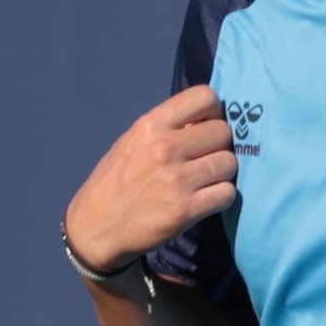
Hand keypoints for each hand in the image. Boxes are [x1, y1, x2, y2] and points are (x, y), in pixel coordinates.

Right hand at [63, 86, 239, 277]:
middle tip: (206, 158)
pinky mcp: (185, 210)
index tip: (207, 126)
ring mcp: (176, 180)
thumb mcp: (133, 143)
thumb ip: (167, 128)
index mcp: (150, 125)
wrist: (96, 228)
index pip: (204, 97)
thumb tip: (205, 121)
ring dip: (222, 173)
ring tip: (206, 180)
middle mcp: (164, 148)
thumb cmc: (115, 183)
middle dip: (220, 145)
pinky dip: (221, 196)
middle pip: (223, 132)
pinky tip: (207, 199)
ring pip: (229, 163)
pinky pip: (227, 193)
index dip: (214, 111)